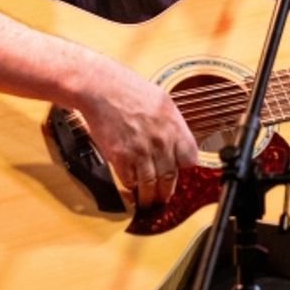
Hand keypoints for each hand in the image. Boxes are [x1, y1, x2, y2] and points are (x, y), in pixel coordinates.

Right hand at [76, 61, 198, 206]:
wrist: (100, 88)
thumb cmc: (127, 89)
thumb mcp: (161, 101)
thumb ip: (172, 124)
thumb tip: (177, 140)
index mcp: (173, 126)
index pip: (190, 159)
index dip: (184, 167)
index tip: (178, 171)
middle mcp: (160, 141)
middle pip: (170, 177)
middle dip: (166, 191)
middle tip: (163, 197)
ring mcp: (140, 151)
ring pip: (150, 185)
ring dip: (149, 197)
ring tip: (147, 201)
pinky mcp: (120, 157)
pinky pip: (129, 180)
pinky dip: (130, 186)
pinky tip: (130, 186)